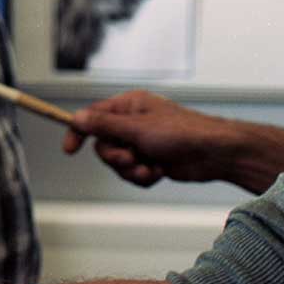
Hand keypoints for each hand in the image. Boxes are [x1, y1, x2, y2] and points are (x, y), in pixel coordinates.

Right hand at [62, 90, 238, 185]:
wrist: (213, 154)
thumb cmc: (181, 132)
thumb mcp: (137, 128)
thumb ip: (104, 124)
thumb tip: (78, 118)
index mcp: (129, 106)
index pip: (93, 116)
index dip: (79, 132)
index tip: (69, 150)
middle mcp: (133, 123)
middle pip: (103, 145)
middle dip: (116, 157)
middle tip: (131, 158)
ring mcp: (142, 143)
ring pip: (118, 163)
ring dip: (131, 170)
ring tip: (149, 167)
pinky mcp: (151, 160)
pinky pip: (133, 173)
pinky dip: (143, 176)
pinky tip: (158, 172)